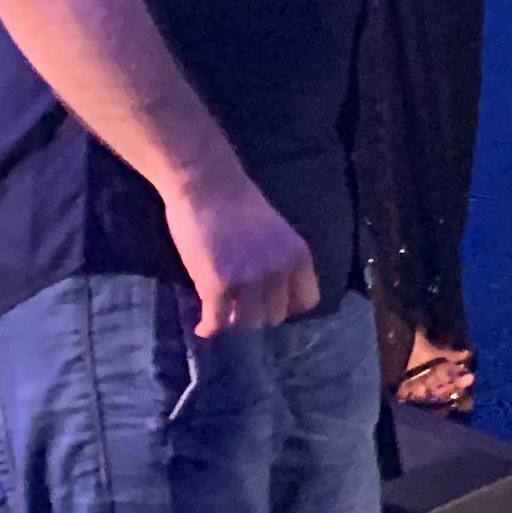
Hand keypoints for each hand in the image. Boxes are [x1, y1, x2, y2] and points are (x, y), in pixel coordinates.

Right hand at [166, 172, 319, 335]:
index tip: (269, 303)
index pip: (307, 301)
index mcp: (299, 255)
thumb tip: (273, 291)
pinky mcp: (218, 284)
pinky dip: (209, 327)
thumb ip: (278, 260)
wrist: (208, 185)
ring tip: (222, 316)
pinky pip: (217, 321)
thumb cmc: (238, 203)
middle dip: (257, 315)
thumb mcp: (276, 233)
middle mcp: (280, 270)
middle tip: (239, 309)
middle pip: (275, 316)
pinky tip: (203, 326)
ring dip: (234, 322)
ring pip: (247, 323)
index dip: (287, 306)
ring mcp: (249, 279)